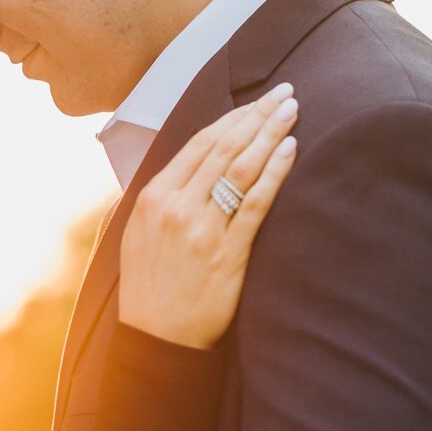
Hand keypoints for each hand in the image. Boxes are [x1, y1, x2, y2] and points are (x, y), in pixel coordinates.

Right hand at [119, 83, 297, 347]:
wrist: (156, 337)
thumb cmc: (151, 287)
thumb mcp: (140, 233)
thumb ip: (164, 197)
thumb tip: (191, 165)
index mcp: (153, 196)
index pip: (199, 144)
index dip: (232, 118)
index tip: (256, 101)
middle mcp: (175, 206)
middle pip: (223, 148)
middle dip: (257, 116)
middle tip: (284, 93)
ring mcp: (201, 229)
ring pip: (240, 168)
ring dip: (269, 134)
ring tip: (292, 110)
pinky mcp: (226, 252)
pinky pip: (254, 203)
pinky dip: (274, 173)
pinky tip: (290, 149)